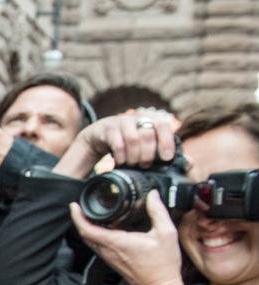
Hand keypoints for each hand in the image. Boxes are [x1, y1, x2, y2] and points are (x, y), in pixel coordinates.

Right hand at [55, 112, 175, 178]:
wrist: (94, 140)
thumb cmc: (124, 147)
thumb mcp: (144, 150)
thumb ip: (164, 156)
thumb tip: (190, 163)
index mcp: (148, 122)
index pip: (163, 126)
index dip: (166, 141)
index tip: (166, 158)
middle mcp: (135, 118)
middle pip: (148, 135)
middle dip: (147, 155)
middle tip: (143, 165)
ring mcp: (120, 122)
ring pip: (134, 139)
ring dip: (133, 157)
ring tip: (131, 164)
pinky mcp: (105, 128)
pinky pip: (117, 143)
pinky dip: (121, 156)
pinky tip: (119, 162)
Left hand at [69, 191, 185, 284]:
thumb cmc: (163, 265)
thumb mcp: (166, 233)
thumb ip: (158, 211)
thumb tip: (152, 195)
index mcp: (116, 243)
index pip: (87, 229)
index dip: (77, 216)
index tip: (74, 206)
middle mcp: (108, 251)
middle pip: (85, 234)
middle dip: (80, 219)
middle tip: (82, 206)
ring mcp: (109, 258)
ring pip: (90, 241)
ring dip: (87, 227)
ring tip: (92, 214)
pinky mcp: (112, 261)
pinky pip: (98, 246)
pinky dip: (96, 235)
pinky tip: (106, 228)